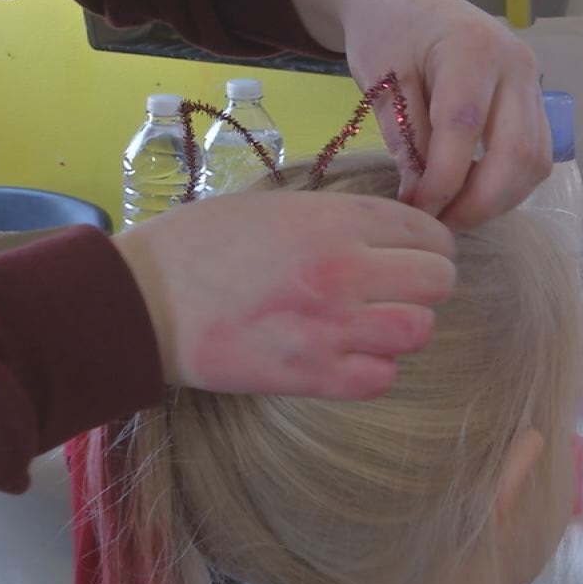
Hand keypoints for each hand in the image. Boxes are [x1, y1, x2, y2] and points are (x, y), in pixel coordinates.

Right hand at [113, 190, 455, 399]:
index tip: (410, 253)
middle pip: (438, 281)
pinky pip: (381, 377)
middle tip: (394, 288)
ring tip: (370, 323)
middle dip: (424, 283)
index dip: (426, 243)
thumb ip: (335, 217)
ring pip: (418, 331)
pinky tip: (347, 355)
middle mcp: (343, 270)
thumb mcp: (273, 206)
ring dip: (401, 327)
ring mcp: (330, 327)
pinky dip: (373, 368)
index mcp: (333, 220)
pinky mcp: (310, 375)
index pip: (426, 231)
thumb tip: (386, 234)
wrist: (144, 300)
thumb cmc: (199, 244)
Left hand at [286, 0, 552, 228]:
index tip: (416, 211)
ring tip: (452, 214)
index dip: (442, 180)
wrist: (406, 3)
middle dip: (478, 203)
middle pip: (516, 152)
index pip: (463, 127)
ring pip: (534, 161)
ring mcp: (532, 83)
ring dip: (497, 201)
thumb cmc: (387, 36)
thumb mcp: (381, 83)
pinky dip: (508, 186)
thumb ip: (406, 138)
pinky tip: (471, 195)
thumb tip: (423, 200)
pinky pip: (535, 156)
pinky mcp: (535, 102)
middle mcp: (516, 64)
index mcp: (471, 48)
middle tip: (439, 225)